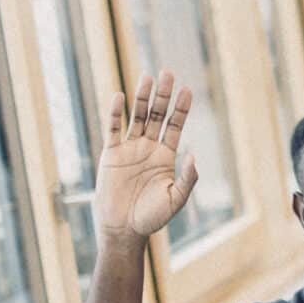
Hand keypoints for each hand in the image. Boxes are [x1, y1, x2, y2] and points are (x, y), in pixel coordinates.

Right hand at [95, 72, 200, 243]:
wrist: (123, 229)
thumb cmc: (152, 217)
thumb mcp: (176, 199)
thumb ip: (187, 178)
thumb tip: (193, 154)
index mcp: (166, 156)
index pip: (175, 125)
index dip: (181, 108)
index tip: (188, 89)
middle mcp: (148, 148)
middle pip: (157, 115)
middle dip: (163, 95)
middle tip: (168, 73)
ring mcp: (129, 149)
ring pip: (137, 116)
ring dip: (142, 97)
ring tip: (148, 77)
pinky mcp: (111, 154)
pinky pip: (113, 129)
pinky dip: (115, 113)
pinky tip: (119, 96)